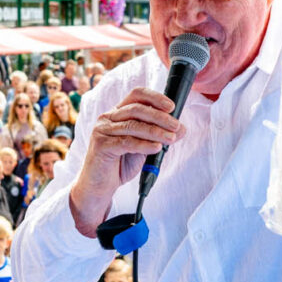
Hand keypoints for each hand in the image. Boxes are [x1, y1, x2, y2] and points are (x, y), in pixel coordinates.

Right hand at [71, 87, 182, 236]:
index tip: (171, 106)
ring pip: (133, 125)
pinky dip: (144, 145)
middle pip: (136, 109)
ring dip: (155, 131)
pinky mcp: (101, 146)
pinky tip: (156, 148)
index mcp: (117, 113)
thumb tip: (182, 129)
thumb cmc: (120, 164)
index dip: (155, 98)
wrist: (100, 185)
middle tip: (176, 126)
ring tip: (171, 139)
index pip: (136, 95)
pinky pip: (126, 142)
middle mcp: (107, 118)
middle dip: (159, 117)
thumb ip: (158, 136)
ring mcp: (102, 131)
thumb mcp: (143, 147)